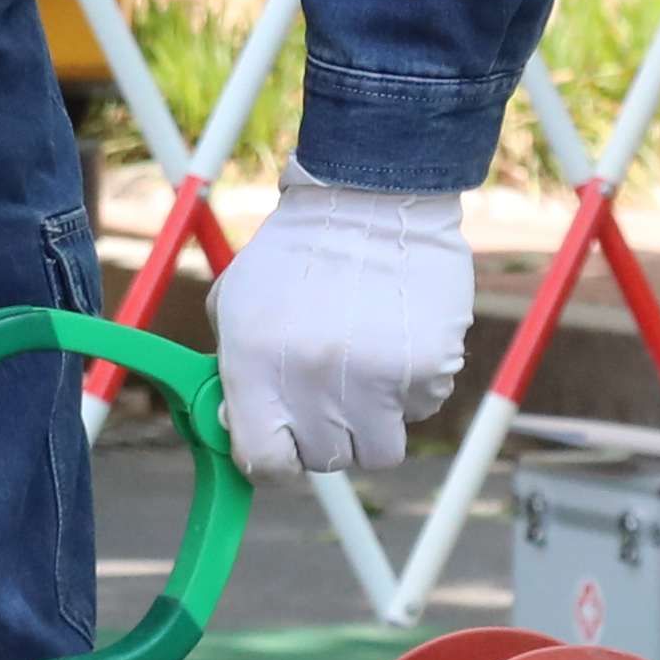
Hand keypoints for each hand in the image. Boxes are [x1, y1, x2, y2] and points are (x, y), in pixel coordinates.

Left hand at [209, 174, 472, 476]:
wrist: (368, 198)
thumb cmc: (295, 254)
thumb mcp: (235, 304)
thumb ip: (232, 372)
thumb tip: (236, 428)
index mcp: (255, 364)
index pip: (264, 461)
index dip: (276, 458)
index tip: (285, 442)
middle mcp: (312, 379)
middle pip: (328, 460)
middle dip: (328, 434)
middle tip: (330, 391)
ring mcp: (374, 378)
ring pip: (380, 449)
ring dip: (374, 420)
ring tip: (365, 366)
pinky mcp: (427, 367)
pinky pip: (421, 408)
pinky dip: (412, 386)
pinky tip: (397, 337)